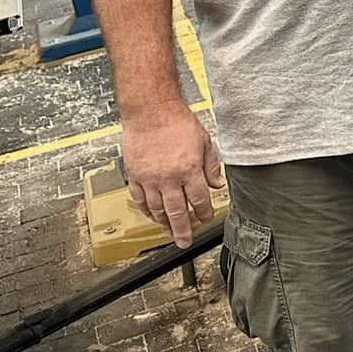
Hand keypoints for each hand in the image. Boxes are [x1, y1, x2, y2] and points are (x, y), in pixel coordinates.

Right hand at [122, 102, 225, 246]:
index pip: (198, 199)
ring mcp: (149, 178)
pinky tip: (151, 216)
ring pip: (156, 209)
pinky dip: (145, 211)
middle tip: (185, 241)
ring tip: (169, 233)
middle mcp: (168, 178)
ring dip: (163, 224)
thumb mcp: (204, 141)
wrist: (151, 110)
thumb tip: (218, 184)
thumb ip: (211, 165)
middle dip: (182, 229)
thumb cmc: (177, 122)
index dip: (204, 212)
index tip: (206, 218)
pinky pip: (139, 199)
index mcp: (189, 169)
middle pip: (176, 211)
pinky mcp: (134, 175)